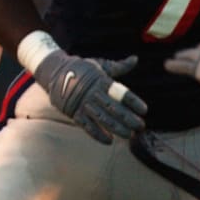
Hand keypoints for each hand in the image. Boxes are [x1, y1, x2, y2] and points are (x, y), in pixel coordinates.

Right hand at [33, 51, 147, 143]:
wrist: (55, 71)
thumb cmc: (83, 69)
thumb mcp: (100, 65)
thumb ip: (119, 66)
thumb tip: (135, 59)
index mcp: (101, 80)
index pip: (121, 93)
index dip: (133, 102)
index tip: (144, 110)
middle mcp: (93, 92)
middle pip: (114, 108)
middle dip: (129, 119)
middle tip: (141, 126)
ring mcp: (83, 103)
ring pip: (102, 119)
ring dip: (116, 128)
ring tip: (128, 135)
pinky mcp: (73, 112)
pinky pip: (87, 126)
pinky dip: (98, 134)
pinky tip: (108, 141)